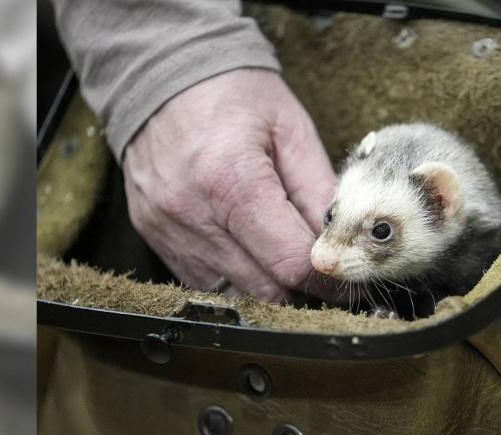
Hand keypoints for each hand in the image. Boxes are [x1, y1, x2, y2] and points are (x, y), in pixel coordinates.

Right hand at [123, 68, 335, 301]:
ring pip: (234, 292)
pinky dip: (233, 274)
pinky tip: (245, 244)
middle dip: (300, 285)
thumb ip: (318, 192)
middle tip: (320, 266)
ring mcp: (167, 229)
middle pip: (264, 288)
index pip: (289, 262)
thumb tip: (342, 244)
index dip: (327, 277)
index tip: (347, 278)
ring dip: (265, 281)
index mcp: (231, 181)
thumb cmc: (234, 94)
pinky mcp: (153, 236)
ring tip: (279, 248)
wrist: (164, 74)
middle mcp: (192, 214)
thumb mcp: (292, 129)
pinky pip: (204, 281)